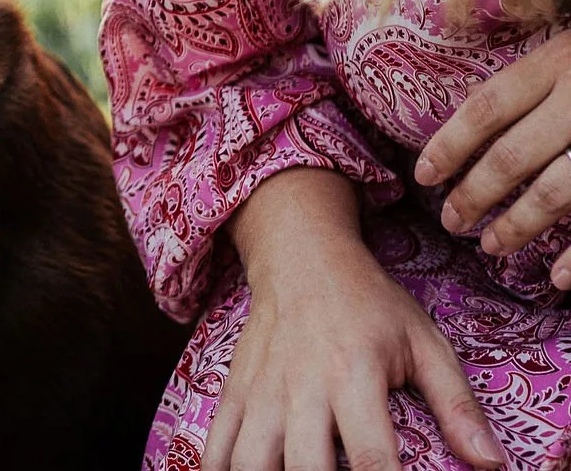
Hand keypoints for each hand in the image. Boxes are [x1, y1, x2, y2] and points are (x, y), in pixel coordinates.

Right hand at [207, 169, 504, 470]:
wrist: (301, 256)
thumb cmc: (369, 302)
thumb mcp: (424, 343)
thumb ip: (457, 405)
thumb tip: (491, 463)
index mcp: (354, 374)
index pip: (370, 456)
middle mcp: (303, 386)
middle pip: (305, 467)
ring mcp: (263, 389)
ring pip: (251, 460)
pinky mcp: (236, 389)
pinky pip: (216, 442)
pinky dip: (219, 468)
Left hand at [417, 27, 570, 283]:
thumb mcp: (570, 50)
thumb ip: (534, 82)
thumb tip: (473, 121)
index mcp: (558, 62)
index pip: (487, 108)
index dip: (450, 144)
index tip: (423, 176)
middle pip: (515, 155)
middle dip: (476, 194)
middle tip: (451, 222)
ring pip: (560, 191)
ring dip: (520, 225)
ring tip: (492, 246)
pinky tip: (559, 277)